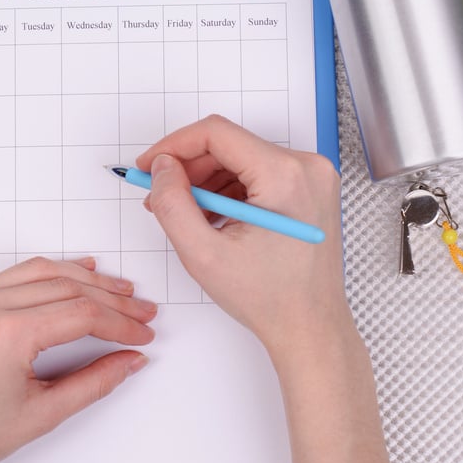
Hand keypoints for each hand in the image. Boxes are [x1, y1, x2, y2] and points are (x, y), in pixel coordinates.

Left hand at [0, 256, 155, 462]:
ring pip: (42, 272)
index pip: (82, 314)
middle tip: (142, 310)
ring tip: (118, 288)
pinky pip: (15, 277)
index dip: (121, 322)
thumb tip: (129, 361)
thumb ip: (93, 383)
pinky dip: (48, 274)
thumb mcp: (41, 415)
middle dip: (111, 298)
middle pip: (67, 287)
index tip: (143, 332)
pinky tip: (72, 275)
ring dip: (84, 278)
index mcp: (8, 334)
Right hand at [136, 116, 351, 369]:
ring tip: (186, 215)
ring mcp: (313, 177)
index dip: (173, 146)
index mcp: (285, 176)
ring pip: (242, 159)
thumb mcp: (203, 254)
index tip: (149, 166)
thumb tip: (162, 167)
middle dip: (189, 168)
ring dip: (207, 181)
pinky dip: (230, 190)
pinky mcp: (310, 189)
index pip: (216, 134)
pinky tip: (213, 218)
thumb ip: (173, 203)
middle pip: (229, 145)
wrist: (311, 328)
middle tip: (159, 196)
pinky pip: (259, 173)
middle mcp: (306, 167)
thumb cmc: (269, 299)